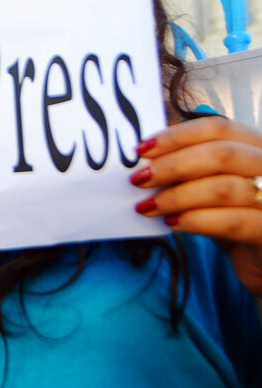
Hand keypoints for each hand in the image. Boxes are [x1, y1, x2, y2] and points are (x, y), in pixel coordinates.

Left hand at [132, 116, 261, 295]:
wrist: (260, 259)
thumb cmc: (230, 213)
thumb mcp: (210, 181)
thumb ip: (189, 160)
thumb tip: (146, 148)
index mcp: (255, 145)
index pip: (217, 128)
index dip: (177, 136)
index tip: (142, 149)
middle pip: (221, 154)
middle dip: (173, 166)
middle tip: (139, 179)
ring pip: (225, 188)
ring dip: (177, 197)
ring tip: (147, 206)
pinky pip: (233, 222)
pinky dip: (196, 221)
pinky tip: (172, 223)